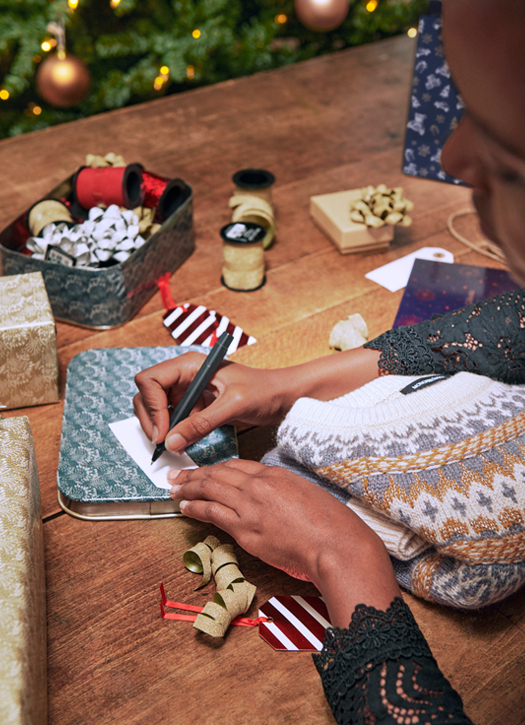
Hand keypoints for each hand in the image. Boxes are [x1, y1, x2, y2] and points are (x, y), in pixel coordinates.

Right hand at [133, 346, 381, 452]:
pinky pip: (172, 419)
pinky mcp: (194, 406)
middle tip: (163, 444)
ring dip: (159, 428)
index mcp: (190, 364)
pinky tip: (182, 444)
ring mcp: (187, 391)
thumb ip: (201, 423)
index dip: (151, 406)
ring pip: (156, 408)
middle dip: (151, 419)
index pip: (150, 380)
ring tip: (173, 446)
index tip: (163, 432)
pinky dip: (171, 433)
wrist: (282, 397)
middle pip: (147, 394)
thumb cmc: (263, 391)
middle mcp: (184, 375)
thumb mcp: (233, 406)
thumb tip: (170, 442)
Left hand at [168, 459, 400, 625]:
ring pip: (210, 489)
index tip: (206, 469)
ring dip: (189, 488)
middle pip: (219, 473)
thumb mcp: (307, 494)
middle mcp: (260, 485)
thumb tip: (273, 497)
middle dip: (195, 474)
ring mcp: (251, 506)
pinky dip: (195, 508)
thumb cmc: (331, 524)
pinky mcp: (246, 529)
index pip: (238, 465)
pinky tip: (185, 507)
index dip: (217, 467)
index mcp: (276, 475)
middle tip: (178, 475)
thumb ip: (284, 491)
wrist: (336, 544)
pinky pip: (213, 513)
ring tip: (174, 489)